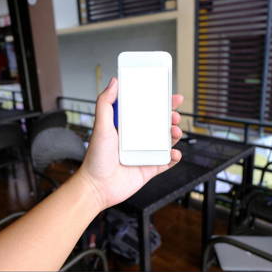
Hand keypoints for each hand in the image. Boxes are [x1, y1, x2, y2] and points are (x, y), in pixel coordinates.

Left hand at [77, 77, 182, 209]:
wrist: (97, 187)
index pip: (145, 109)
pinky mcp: (149, 169)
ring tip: (175, 133)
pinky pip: (166, 162)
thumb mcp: (100, 126)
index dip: (158, 102)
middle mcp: (136, 139)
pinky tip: (174, 153)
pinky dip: (174, 157)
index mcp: (126, 127)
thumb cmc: (95, 158)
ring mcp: (144, 154)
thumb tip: (113, 83)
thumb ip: (105, 103)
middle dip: (171, 118)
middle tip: (174, 115)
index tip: (169, 94)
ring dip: (174, 135)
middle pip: (159, 124)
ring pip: (166, 141)